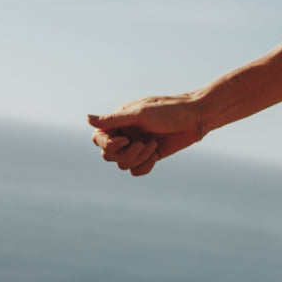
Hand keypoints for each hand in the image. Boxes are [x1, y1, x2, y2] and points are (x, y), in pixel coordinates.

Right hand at [87, 93, 205, 176]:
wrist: (194, 118)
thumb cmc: (168, 110)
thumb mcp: (140, 114)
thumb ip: (114, 119)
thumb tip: (86, 119)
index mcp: (119, 122)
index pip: (98, 139)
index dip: (107, 144)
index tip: (125, 140)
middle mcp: (125, 135)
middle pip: (108, 156)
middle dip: (124, 154)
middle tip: (141, 143)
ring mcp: (137, 147)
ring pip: (122, 164)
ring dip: (138, 158)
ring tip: (153, 144)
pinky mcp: (150, 157)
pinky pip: (137, 171)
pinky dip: (145, 166)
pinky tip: (156, 154)